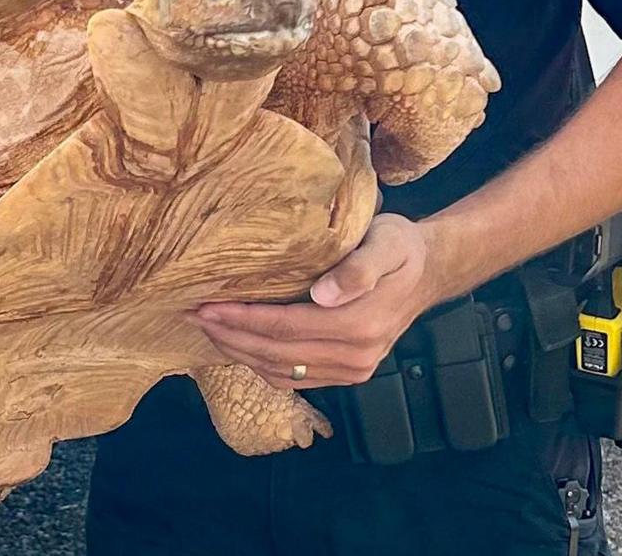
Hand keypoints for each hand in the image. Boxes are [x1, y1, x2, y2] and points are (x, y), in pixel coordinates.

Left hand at [194, 215, 449, 388]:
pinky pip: (294, 378)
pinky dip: (261, 365)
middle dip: (230, 337)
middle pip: (277, 354)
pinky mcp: (347, 374)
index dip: (242, 320)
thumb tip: (322, 295)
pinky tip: (239, 345)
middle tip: (192, 316)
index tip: (206, 307)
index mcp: (360, 325)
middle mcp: (355, 357)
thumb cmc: (401, 248)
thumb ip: (358, 268)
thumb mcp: (386, 243)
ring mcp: (352, 371)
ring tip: (207, 329)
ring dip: (240, 353)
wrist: (428, 271)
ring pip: (281, 371)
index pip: (285, 327)